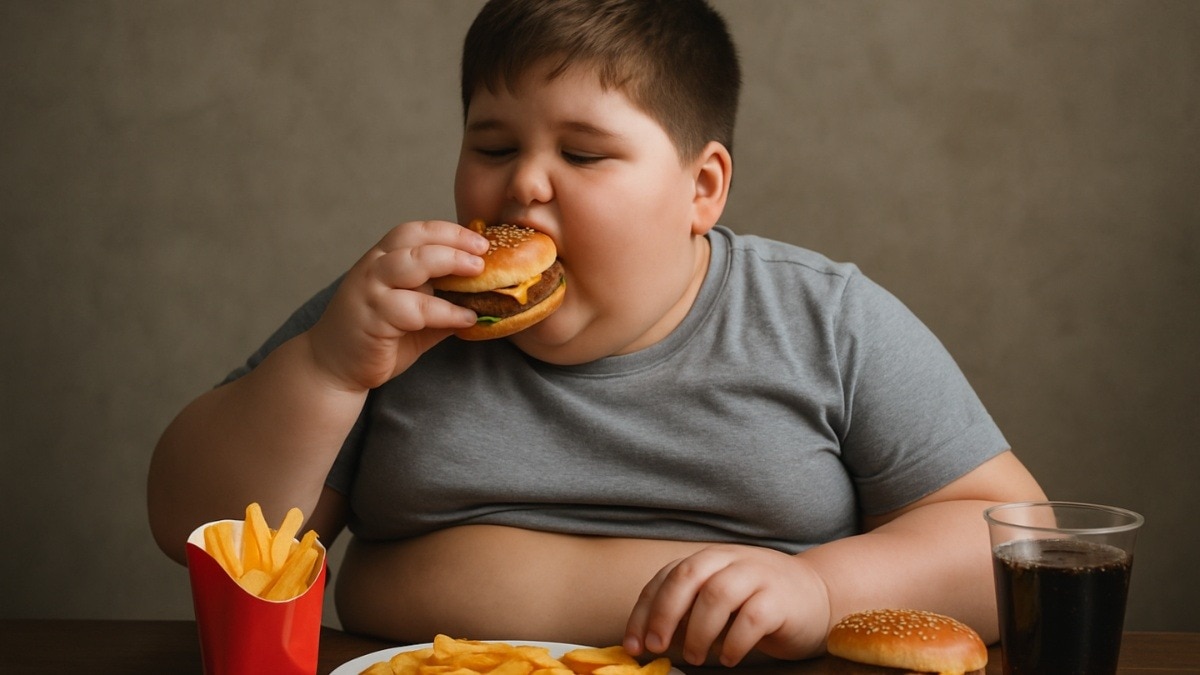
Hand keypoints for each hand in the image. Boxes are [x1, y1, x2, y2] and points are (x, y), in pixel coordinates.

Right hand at [306, 220, 488, 390]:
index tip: (480, 240)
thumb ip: (441, 303)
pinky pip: (414, 308)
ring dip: (449, 264)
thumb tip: (485, 298)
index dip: (449, 232)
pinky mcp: (372, 318)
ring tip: (478, 273)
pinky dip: (445, 311)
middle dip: (453, 242)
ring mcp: (369, 291)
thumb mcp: (414, 315)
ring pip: (411, 265)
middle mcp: (372, 268)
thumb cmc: (375, 337)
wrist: (333, 367)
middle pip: (414, 241)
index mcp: (381, 260)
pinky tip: (467, 319)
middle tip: (484, 253)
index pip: (415, 232)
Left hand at [623, 544, 831, 665]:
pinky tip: (729, 658)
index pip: (667, 577)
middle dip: (665, 613)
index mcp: (710, 559)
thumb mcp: (720, 599)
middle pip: (687, 576)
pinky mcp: (780, 599)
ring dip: (699, 632)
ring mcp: (758, 576)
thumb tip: (650, 638)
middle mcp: (731, 560)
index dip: (645, 610)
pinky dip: (734, 642)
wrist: (819, 595)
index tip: (635, 643)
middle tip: (657, 647)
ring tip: (696, 657)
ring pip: (717, 595)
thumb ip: (689, 609)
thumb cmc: (760, 602)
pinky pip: (751, 619)